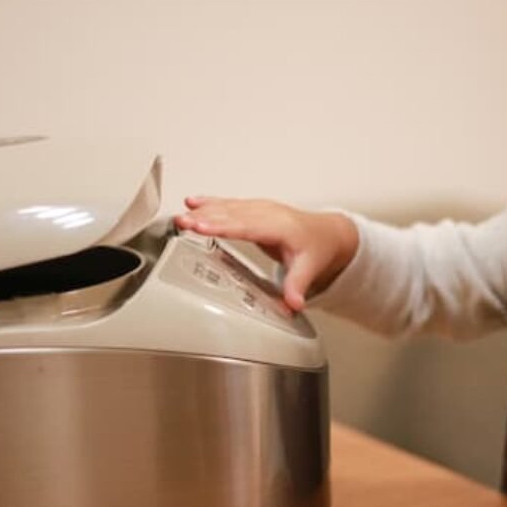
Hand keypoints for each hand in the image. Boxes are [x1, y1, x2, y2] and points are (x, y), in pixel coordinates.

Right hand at [173, 196, 357, 310]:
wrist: (326, 232)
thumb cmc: (317, 247)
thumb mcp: (310, 268)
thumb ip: (297, 286)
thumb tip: (293, 304)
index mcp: (280, 227)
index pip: (247, 226)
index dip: (223, 227)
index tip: (203, 227)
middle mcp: (268, 214)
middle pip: (232, 215)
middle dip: (206, 218)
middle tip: (182, 222)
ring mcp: (259, 209)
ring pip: (227, 208)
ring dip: (203, 210)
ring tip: (181, 215)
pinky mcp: (253, 209)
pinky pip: (228, 205)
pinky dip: (209, 203)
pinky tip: (192, 202)